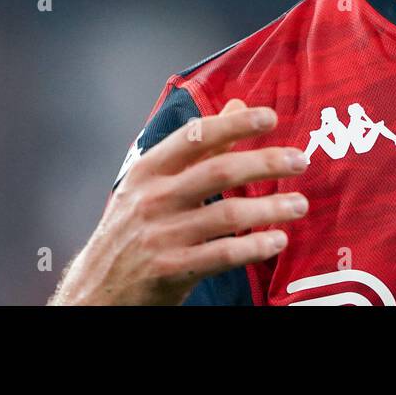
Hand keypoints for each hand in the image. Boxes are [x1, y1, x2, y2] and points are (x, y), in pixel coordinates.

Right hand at [48, 98, 307, 304]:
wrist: (94, 290)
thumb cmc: (132, 229)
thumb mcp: (152, 183)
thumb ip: (198, 147)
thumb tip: (237, 105)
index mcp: (148, 170)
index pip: (195, 137)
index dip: (235, 124)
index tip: (270, 117)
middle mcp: (153, 199)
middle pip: (219, 172)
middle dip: (265, 163)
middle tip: (300, 161)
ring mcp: (161, 235)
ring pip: (227, 214)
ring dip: (270, 208)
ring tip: (300, 205)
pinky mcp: (171, 270)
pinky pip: (222, 254)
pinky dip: (254, 247)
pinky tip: (277, 240)